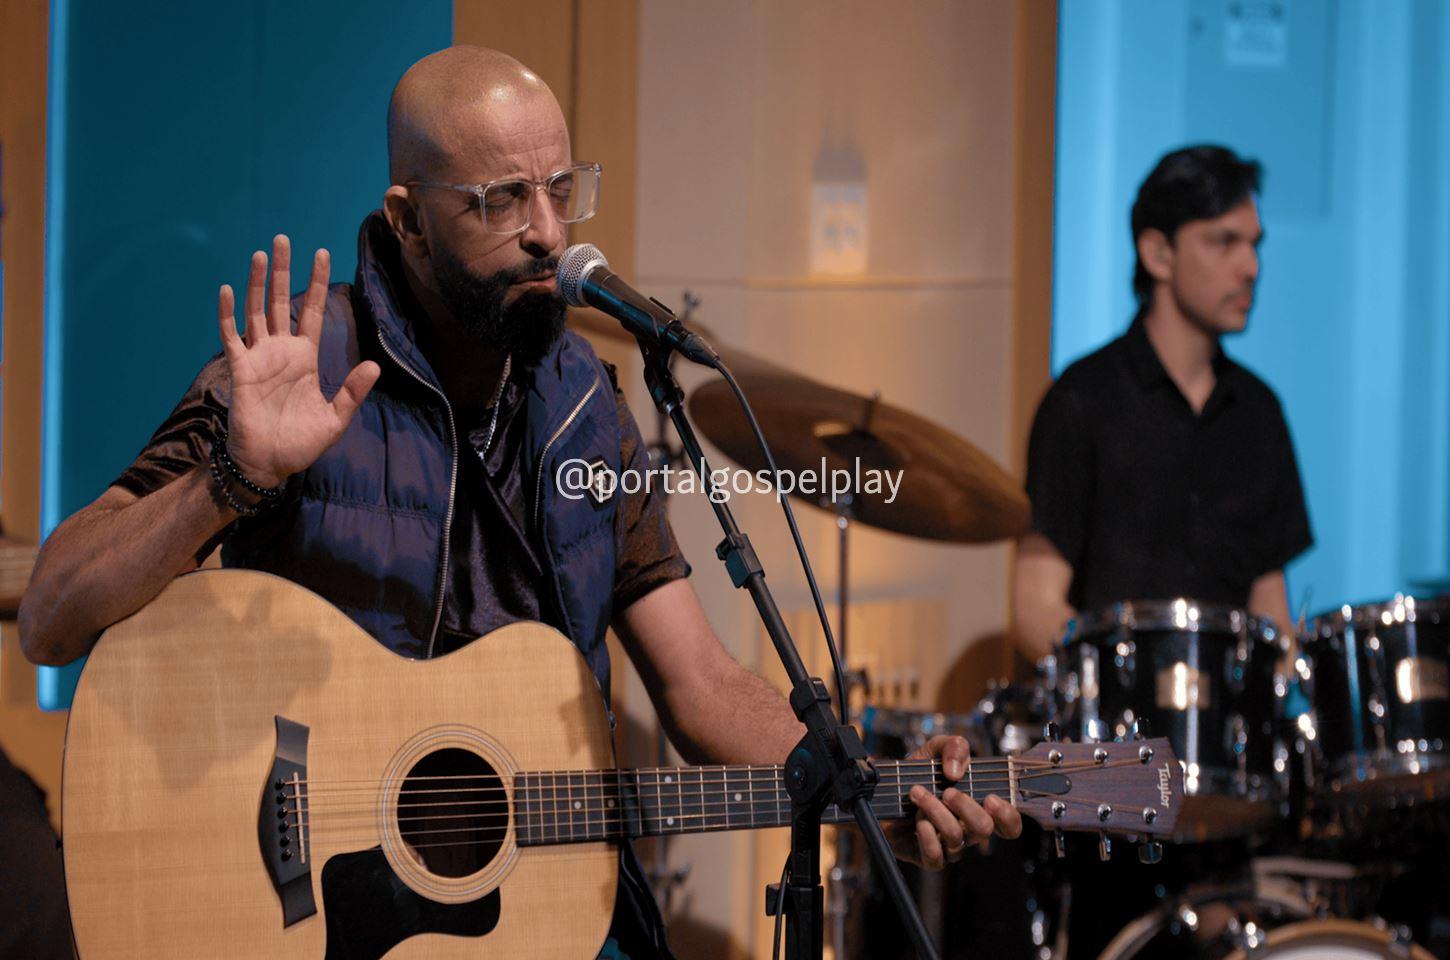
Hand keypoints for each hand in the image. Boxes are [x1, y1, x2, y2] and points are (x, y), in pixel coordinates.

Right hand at [218, 235, 380, 488]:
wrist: (269, 464)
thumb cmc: (300, 443)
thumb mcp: (335, 418)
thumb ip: (353, 391)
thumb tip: (375, 366)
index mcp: (305, 357)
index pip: (311, 311)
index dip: (316, 284)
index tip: (322, 254)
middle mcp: (281, 351)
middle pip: (280, 301)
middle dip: (283, 270)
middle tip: (284, 238)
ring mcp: (258, 357)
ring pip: (256, 310)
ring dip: (256, 282)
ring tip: (261, 253)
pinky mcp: (240, 369)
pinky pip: (231, 336)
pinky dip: (228, 313)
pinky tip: (228, 289)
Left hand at [888, 735, 1021, 869]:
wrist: (883, 789)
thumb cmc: (916, 773)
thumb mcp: (935, 749)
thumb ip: (954, 746)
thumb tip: (956, 771)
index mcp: (977, 807)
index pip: (1009, 825)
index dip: (1007, 816)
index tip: (990, 798)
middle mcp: (967, 829)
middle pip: (984, 829)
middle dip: (966, 806)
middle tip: (947, 791)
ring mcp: (948, 846)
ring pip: (956, 838)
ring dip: (935, 811)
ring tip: (917, 793)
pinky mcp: (927, 856)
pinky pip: (935, 856)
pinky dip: (925, 834)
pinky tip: (916, 818)